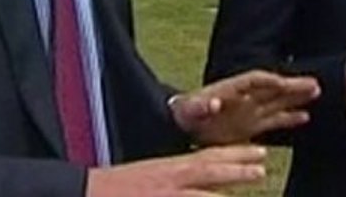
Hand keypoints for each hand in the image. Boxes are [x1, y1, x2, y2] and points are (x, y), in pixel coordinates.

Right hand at [85, 145, 265, 196]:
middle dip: (238, 166)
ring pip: (203, 192)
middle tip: (263, 164)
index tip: (258, 152)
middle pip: (209, 169)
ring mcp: (164, 194)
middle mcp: (168, 180)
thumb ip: (174, 178)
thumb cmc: (114, 190)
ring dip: (227, 185)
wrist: (83, 193)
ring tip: (256, 176)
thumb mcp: (149, 176)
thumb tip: (194, 183)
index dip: (234, 154)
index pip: (206, 157)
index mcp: (167, 168)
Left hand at [170, 70, 319, 144]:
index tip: (284, 82)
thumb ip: (203, 106)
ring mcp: (250, 110)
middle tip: (314, 83)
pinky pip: (275, 120)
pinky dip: (289, 118)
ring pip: (278, 101)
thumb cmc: (186, 113)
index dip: (269, 81)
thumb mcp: (190, 109)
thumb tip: (214, 104)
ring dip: (295, 97)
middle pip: (273, 87)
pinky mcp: (251, 125)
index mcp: (231, 88)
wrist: (183, 124)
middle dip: (292, 85)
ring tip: (316, 92)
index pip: (254, 80)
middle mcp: (244, 96)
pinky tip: (305, 117)